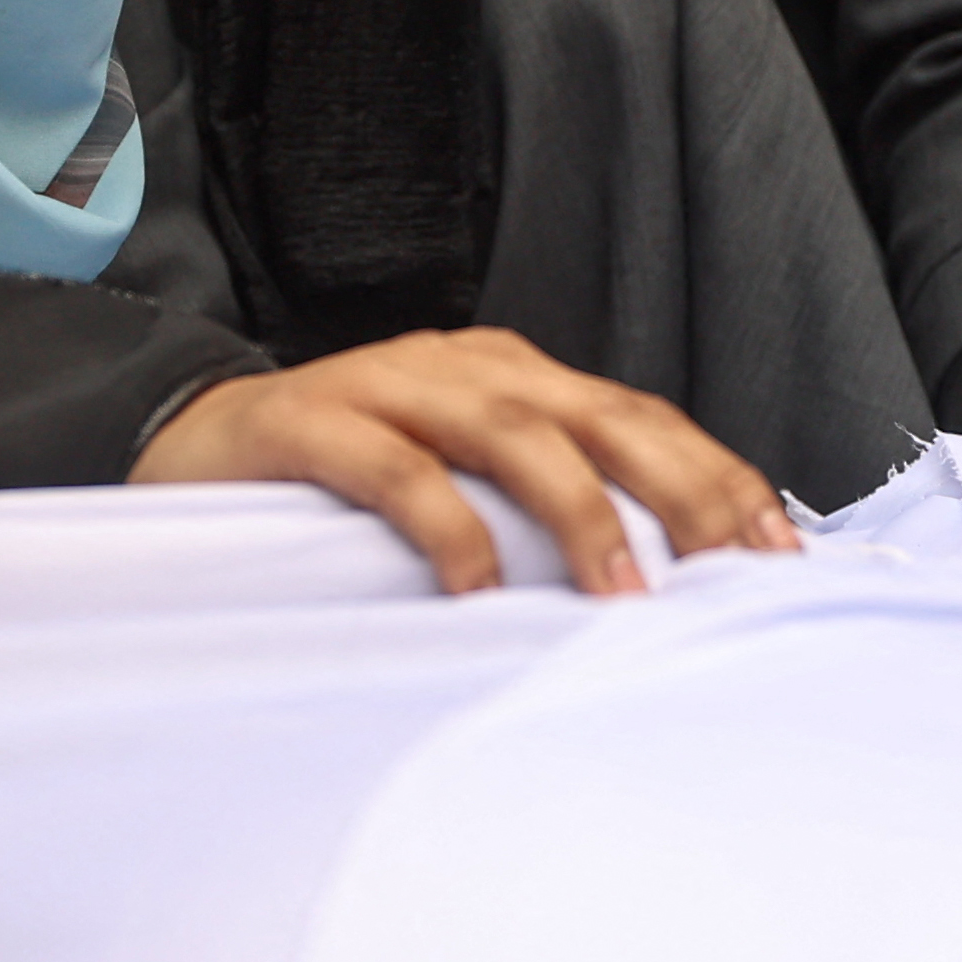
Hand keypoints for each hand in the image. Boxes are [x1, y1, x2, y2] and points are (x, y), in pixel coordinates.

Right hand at [131, 328, 799, 596]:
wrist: (181, 443)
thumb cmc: (338, 486)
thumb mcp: (457, 483)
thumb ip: (538, 509)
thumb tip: (655, 583)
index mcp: (512, 378)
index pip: (640, 418)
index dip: (716, 477)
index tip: (780, 551)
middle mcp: (464, 368)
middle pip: (600, 415)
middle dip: (681, 487)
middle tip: (736, 567)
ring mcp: (385, 386)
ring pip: (512, 432)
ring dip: (579, 511)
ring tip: (624, 593)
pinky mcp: (307, 423)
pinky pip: (394, 467)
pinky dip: (448, 523)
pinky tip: (478, 586)